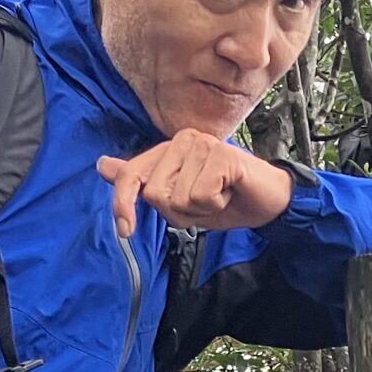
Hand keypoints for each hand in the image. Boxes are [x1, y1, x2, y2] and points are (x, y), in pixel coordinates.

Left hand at [97, 132, 293, 239]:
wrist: (269, 203)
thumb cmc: (225, 200)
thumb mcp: (178, 200)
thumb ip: (141, 182)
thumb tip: (102, 165)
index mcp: (168, 149)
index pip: (131, 175)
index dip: (124, 204)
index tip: (126, 231)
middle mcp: (182, 140)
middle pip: (154, 193)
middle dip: (179, 212)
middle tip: (205, 203)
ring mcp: (202, 143)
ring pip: (178, 197)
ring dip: (200, 211)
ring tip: (220, 197)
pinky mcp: (221, 154)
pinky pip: (200, 195)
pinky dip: (215, 205)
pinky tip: (230, 192)